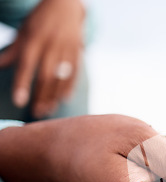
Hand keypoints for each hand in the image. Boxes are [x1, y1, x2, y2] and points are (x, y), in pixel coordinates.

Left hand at [0, 0, 84, 117]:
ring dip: (55, 96)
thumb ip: (13, 51)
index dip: (22, 84)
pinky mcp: (78, 52)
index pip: (27, 65)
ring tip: (47, 110)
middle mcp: (52, 45)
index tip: (19, 102)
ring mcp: (67, 49)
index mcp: (34, 39)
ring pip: (61, 78)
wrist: (66, 5)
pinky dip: (69, 87)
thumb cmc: (39, 21)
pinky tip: (63, 98)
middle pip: (46, 76)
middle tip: (35, 113)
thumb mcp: (24, 32)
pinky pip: (75, 73)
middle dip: (41, 97)